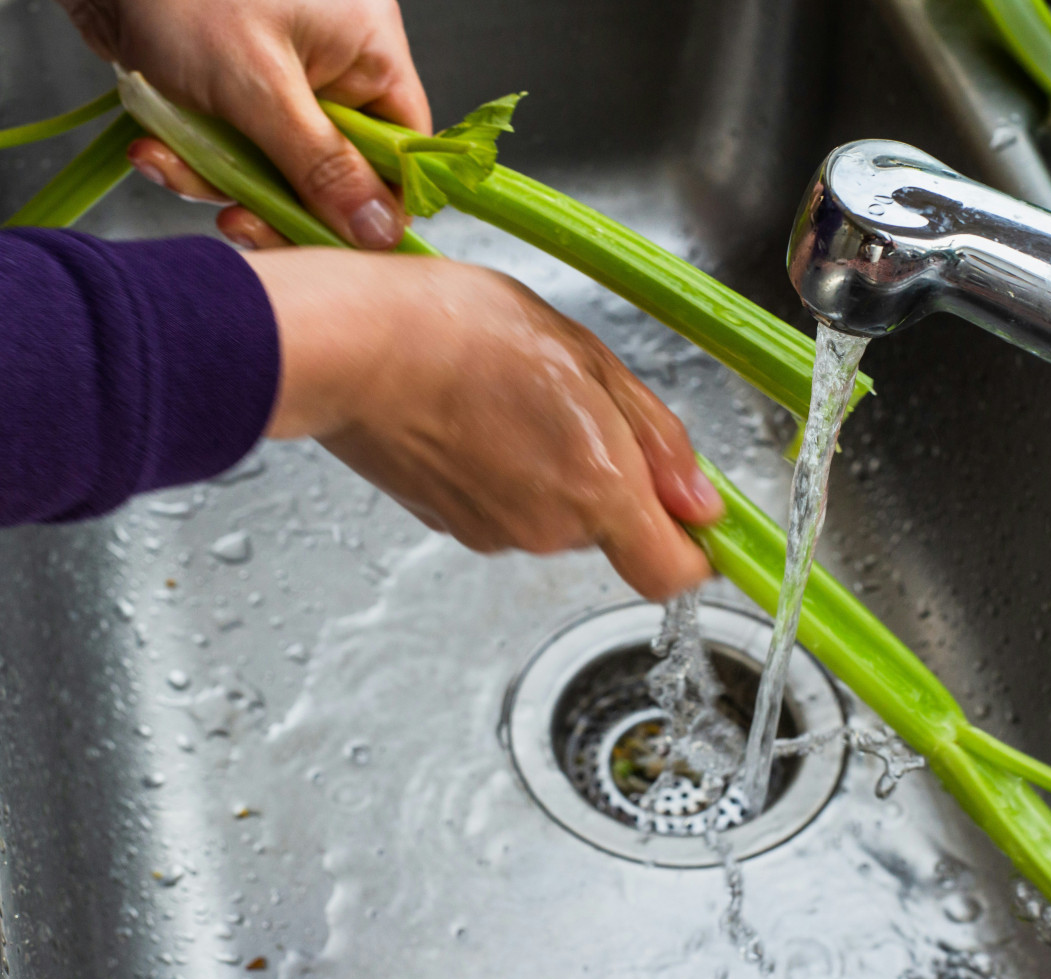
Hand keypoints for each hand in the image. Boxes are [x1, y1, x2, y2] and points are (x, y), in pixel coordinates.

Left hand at [60, 0, 428, 248]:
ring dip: (220, 182)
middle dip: (279, 203)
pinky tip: (154, 146)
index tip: (330, 239)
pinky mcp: (234, 94)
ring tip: (170, 162)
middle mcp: (334, 67)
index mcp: (367, 51)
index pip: (401, 152)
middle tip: (239, 221)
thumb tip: (380, 231)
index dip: (373, 206)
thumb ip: (321, 166)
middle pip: (336, 174)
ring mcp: (282, 82)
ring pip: (276, 172)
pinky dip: (192, 160)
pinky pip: (233, 154)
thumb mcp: (257, 85)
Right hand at [246, 248, 722, 599]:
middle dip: (610, 474)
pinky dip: (505, 472)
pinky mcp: (450, 526)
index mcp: (597, 485)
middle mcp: (549, 528)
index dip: (695, 550)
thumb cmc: (457, 332)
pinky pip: (505, 507)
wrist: (347, 349)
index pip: (674, 574)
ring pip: (556, 515)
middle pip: (612, 529)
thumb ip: (655, 438)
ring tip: (512, 397)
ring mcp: (494, 534)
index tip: (697, 515)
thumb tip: (702, 504)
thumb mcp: (585, 357)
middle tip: (574, 400)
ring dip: (553, 466)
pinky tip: (476, 417)